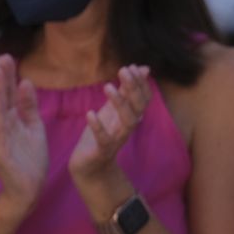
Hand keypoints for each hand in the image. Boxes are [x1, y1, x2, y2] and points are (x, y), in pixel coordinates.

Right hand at [0, 54, 48, 211]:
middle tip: (1, 58)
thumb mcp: (34, 126)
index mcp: (12, 120)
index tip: (8, 56)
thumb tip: (26, 81)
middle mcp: (2, 127)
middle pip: (1, 99)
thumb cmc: (31, 157)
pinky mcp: (0, 153)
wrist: (30, 187)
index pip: (9, 93)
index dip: (8, 76)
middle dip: (1, 79)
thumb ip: (29, 106)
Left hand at [68, 65, 150, 185]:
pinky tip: (90, 113)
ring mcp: (117, 140)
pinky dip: (98, 127)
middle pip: (139, 107)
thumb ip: (126, 91)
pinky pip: (105, 140)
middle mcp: (128, 128)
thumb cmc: (101, 135)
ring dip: (120, 103)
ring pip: (128, 122)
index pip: (144, 98)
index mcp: (131, 117)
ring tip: (107, 86)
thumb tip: (142, 68)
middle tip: (123, 70)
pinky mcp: (103, 151)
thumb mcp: (112, 109)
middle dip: (133, 88)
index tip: (132, 66)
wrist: (89, 166)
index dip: (141, 83)